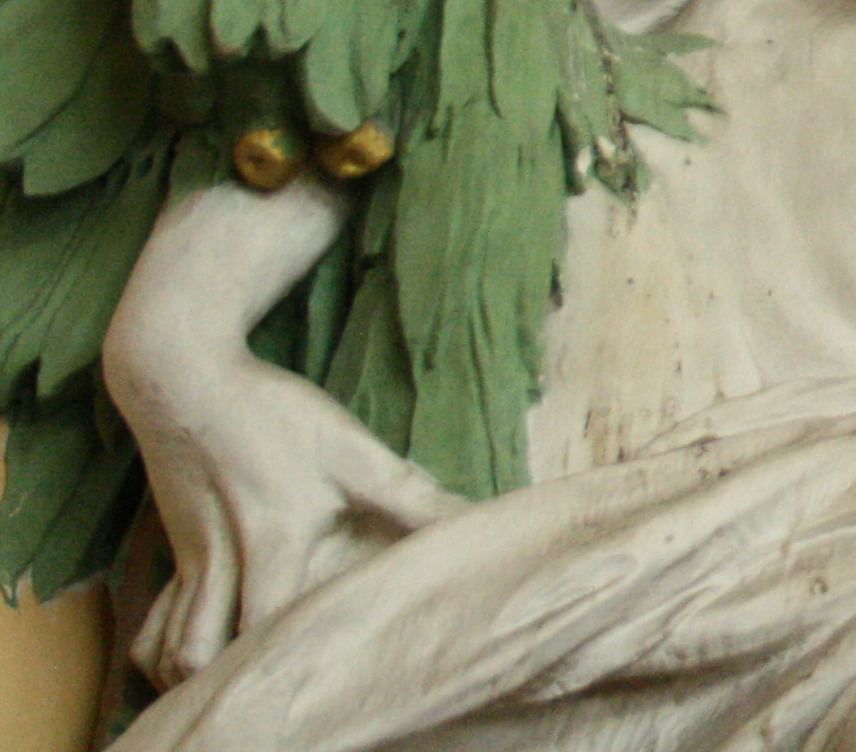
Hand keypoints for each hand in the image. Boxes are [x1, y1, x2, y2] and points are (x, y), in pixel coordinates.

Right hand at [115, 348, 456, 688]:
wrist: (183, 376)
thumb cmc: (272, 413)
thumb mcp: (351, 449)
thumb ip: (412, 493)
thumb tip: (477, 518)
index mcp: (270, 544)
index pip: (272, 628)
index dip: (298, 662)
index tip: (335, 679)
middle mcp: (220, 566)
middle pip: (196, 658)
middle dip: (230, 690)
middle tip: (283, 698)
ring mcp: (188, 564)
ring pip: (165, 650)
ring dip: (193, 676)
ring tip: (242, 690)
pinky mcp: (174, 553)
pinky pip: (158, 622)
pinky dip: (174, 649)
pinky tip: (208, 658)